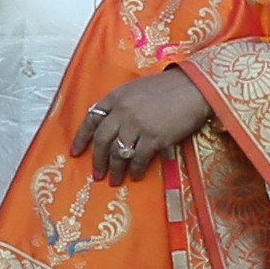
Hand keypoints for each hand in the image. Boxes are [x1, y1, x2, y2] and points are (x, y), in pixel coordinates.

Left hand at [81, 70, 215, 175]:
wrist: (195, 88)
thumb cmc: (168, 87)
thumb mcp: (137, 89)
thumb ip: (122, 104)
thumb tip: (111, 123)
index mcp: (116, 96)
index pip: (91, 119)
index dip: (81, 137)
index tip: (75, 152)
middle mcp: (122, 110)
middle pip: (101, 139)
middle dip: (97, 159)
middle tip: (96, 174)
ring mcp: (137, 124)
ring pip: (118, 152)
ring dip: (115, 169)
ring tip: (114, 180)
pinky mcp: (153, 137)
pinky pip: (139, 158)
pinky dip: (136, 169)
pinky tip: (136, 175)